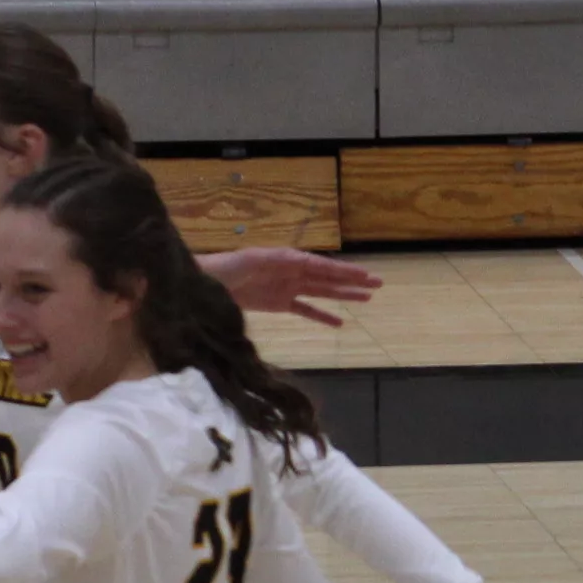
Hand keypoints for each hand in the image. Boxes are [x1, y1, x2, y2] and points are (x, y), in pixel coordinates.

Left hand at [207, 244, 384, 328]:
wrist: (204, 284)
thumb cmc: (224, 269)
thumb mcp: (248, 260)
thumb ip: (273, 260)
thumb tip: (299, 260)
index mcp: (287, 259)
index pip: (320, 266)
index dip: (342, 271)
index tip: (364, 275)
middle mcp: (292, 272)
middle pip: (327, 277)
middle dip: (352, 280)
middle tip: (378, 284)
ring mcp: (287, 288)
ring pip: (322, 292)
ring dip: (344, 295)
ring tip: (367, 298)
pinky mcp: (279, 304)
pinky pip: (305, 310)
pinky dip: (322, 316)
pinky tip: (340, 323)